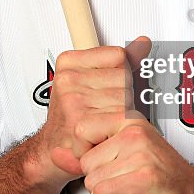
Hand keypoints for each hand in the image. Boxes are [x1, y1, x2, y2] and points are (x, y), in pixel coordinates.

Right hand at [32, 36, 151, 186]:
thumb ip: (120, 62)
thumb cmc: (72, 117)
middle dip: (122, 97)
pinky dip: (118, 129)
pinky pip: (121, 119)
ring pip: (126, 100)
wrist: (50, 150)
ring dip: (122, 115)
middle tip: (103, 110)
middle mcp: (69, 79)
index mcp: (69, 62)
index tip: (105, 87)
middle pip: (125, 79)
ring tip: (103, 122)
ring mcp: (73, 100)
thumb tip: (143, 42)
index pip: (119, 56)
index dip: (120, 75)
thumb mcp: (92, 80)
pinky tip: (104, 133)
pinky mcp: (81, 124)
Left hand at [80, 117, 193, 193]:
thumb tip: (55, 153)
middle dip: (95, 181)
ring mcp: (141, 153)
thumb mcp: (124, 156)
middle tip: (117, 186)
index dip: (86, 156)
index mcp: (130, 119)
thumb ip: (88, 153)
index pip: (82, 130)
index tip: (104, 167)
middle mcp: (135, 131)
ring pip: (92, 181)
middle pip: (86, 161)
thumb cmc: (162, 177)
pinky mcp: (144, 178)